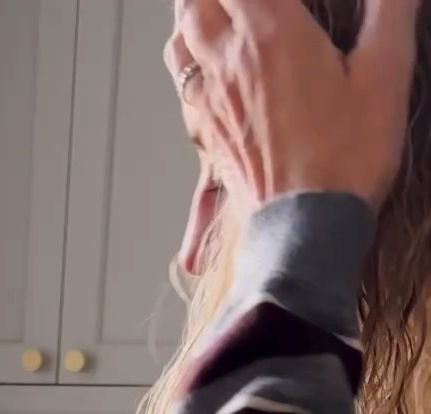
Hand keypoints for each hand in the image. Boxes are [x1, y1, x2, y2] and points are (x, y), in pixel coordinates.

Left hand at [167, 0, 418, 213]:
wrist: (308, 232)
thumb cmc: (345, 160)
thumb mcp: (385, 73)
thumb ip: (392, 9)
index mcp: (270, 32)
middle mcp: (229, 62)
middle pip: (195, 0)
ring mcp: (211, 101)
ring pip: (179, 42)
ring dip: (192, 18)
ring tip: (211, 11)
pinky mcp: (207, 137)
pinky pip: (183, 90)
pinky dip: (189, 67)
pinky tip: (206, 71)